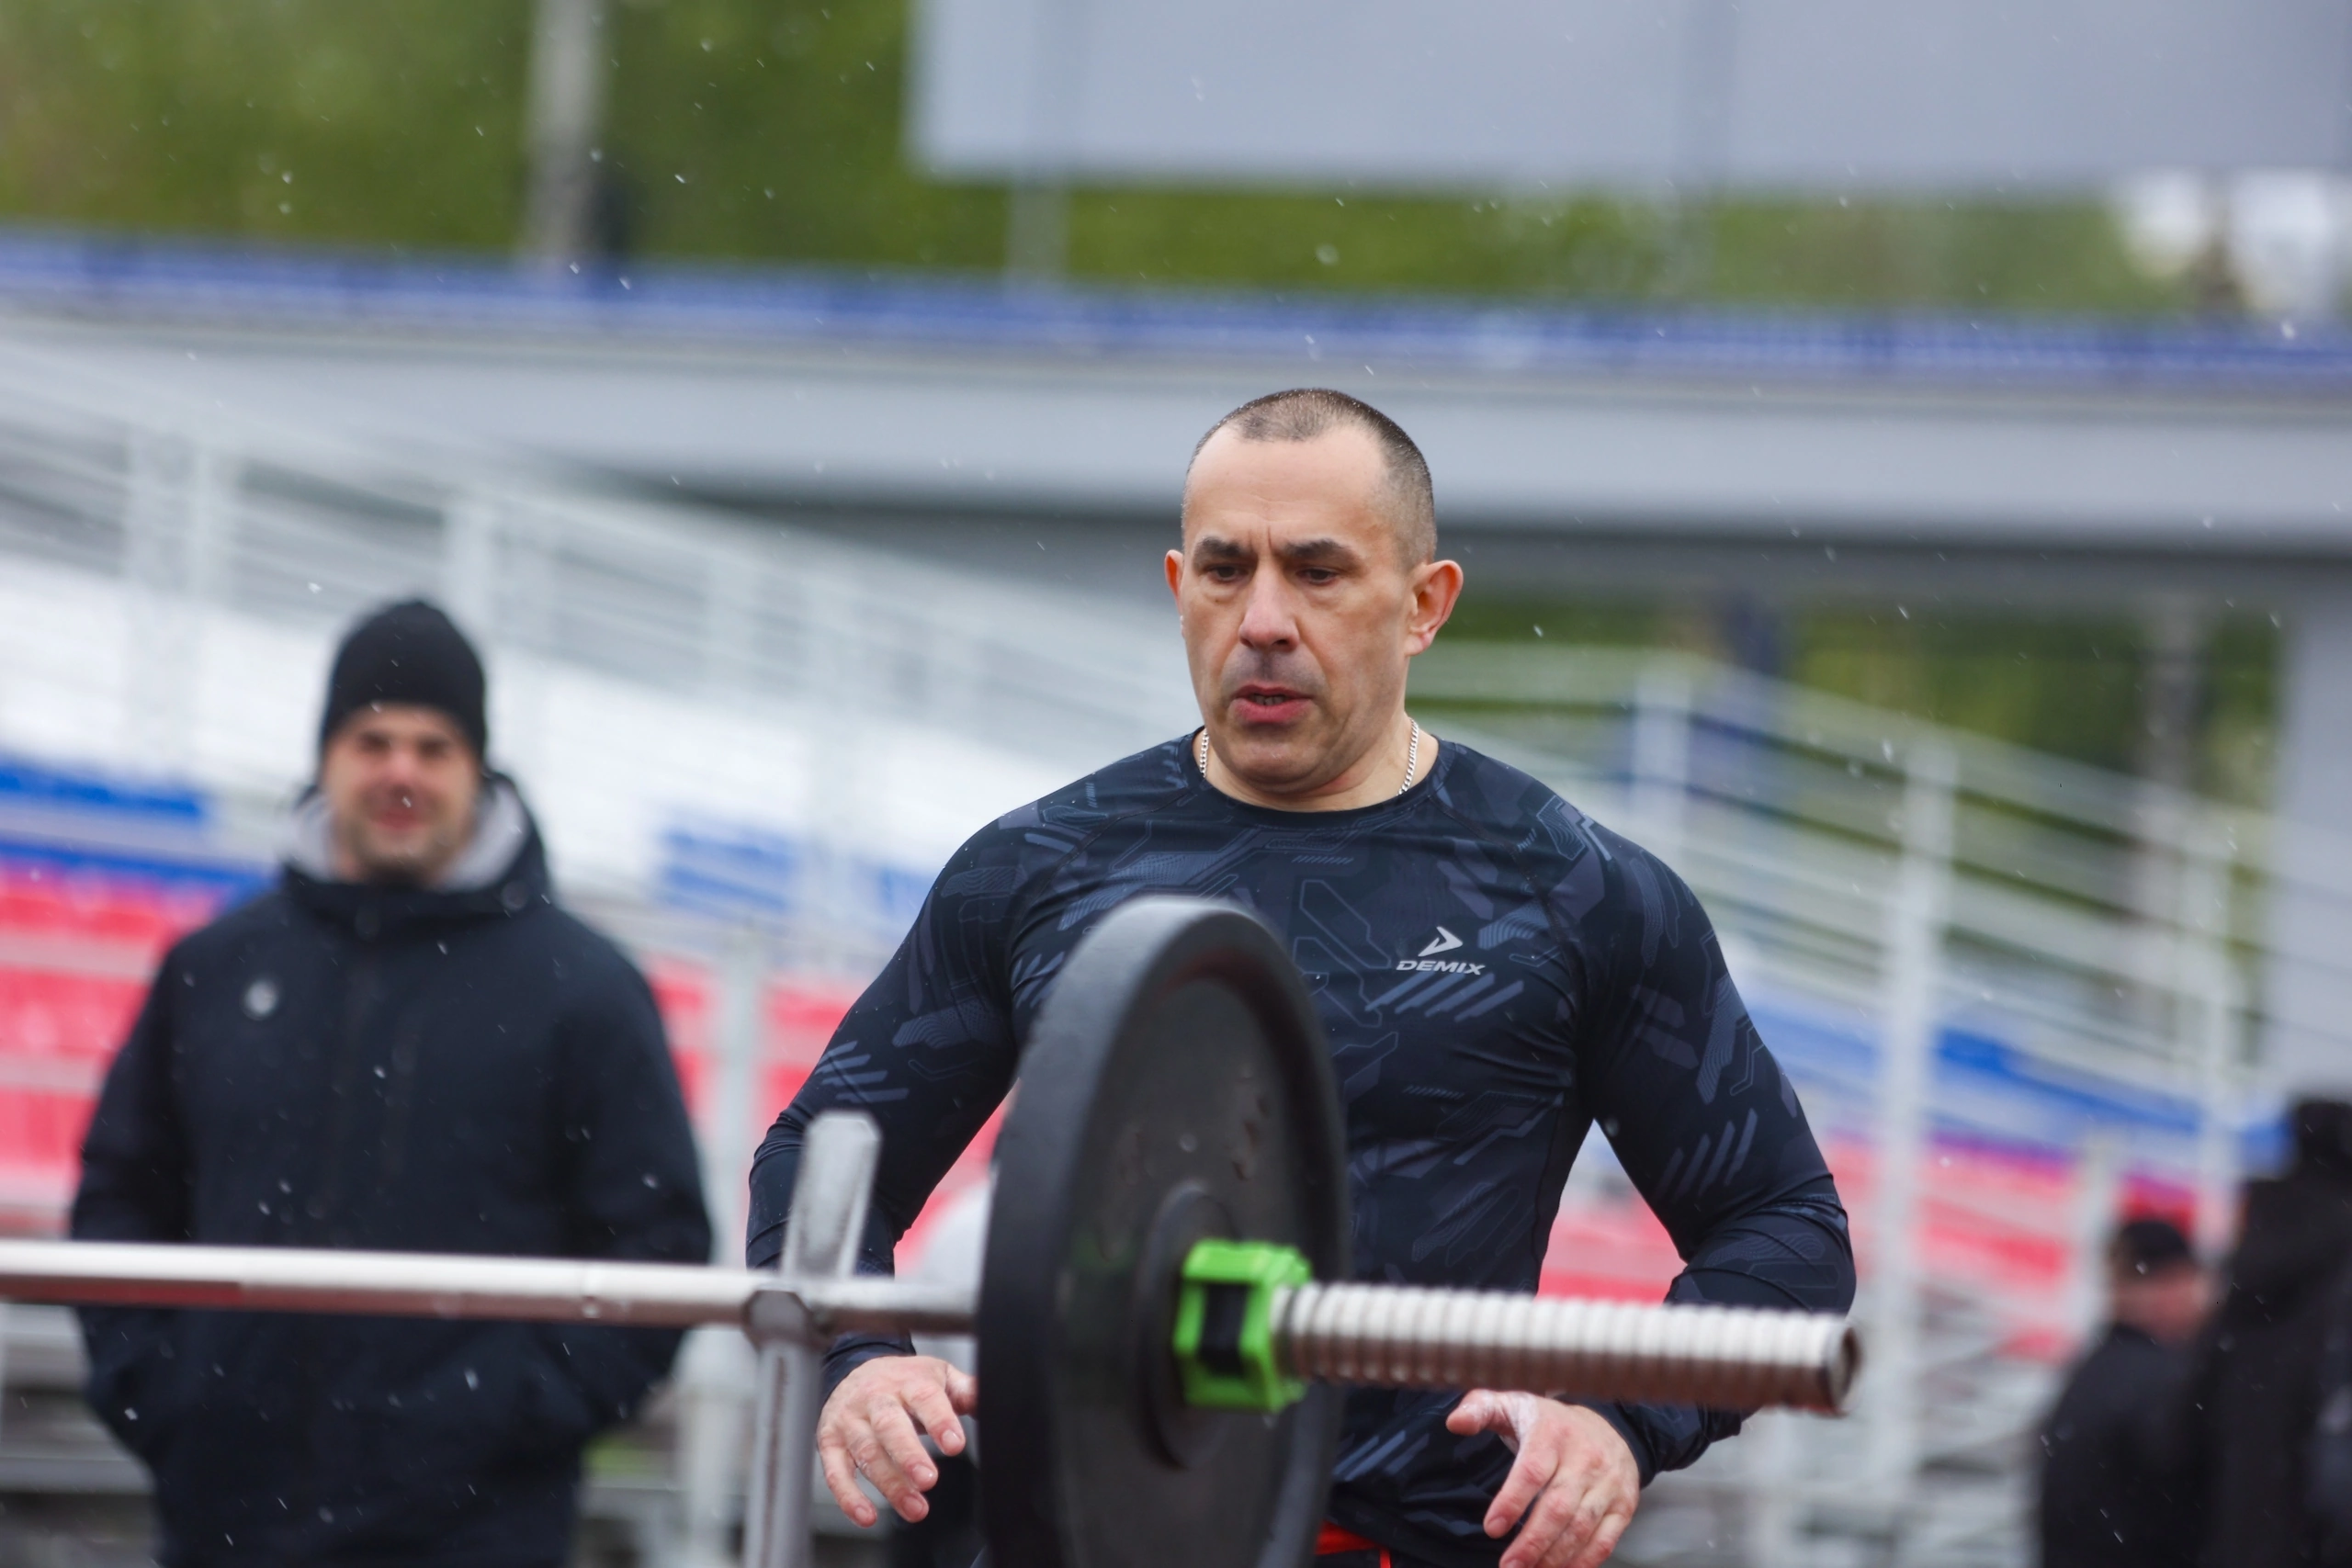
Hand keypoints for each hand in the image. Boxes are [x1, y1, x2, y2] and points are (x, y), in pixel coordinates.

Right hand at [815, 1354, 977, 1526]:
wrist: (857, 1368)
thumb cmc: (904, 1379)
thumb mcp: (938, 1375)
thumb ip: (965, 1390)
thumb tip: (990, 1397)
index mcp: (907, 1381)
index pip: (924, 1398)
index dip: (939, 1421)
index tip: (954, 1444)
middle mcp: (876, 1399)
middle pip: (890, 1425)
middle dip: (908, 1455)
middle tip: (928, 1479)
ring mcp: (850, 1421)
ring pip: (866, 1452)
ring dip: (889, 1482)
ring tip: (914, 1506)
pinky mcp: (830, 1442)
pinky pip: (835, 1471)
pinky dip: (848, 1496)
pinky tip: (867, 1515)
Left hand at [1446, 1391, 1640, 1567]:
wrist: (1608, 1424)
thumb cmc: (1548, 1423)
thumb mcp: (1512, 1404)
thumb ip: (1479, 1409)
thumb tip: (1455, 1422)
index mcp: (1553, 1433)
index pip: (1532, 1471)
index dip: (1512, 1501)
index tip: (1491, 1528)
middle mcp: (1585, 1457)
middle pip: (1558, 1507)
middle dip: (1532, 1542)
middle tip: (1509, 1566)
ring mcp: (1608, 1483)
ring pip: (1581, 1526)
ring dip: (1555, 1557)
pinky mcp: (1624, 1504)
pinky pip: (1606, 1538)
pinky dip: (1585, 1561)